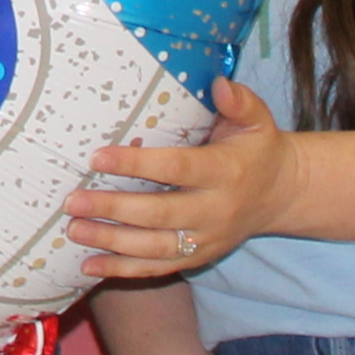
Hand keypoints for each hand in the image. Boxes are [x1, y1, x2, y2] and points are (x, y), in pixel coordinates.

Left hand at [69, 80, 302, 279]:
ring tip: (73, 230)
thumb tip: (218, 83)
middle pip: (160, 214)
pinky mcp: (198, 257)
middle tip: (72, 201)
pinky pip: (157, 268)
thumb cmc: (256, 149)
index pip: (177, 169)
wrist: (281, 194)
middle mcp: (215, 211)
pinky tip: (88, 266)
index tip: (98, 157)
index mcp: (225, 172)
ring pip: (155, 248)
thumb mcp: (256, 121)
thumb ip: (239, 101)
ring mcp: (206, 239)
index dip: (137, 165)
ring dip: (111, 242)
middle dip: (113, 209)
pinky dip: (122, 270)